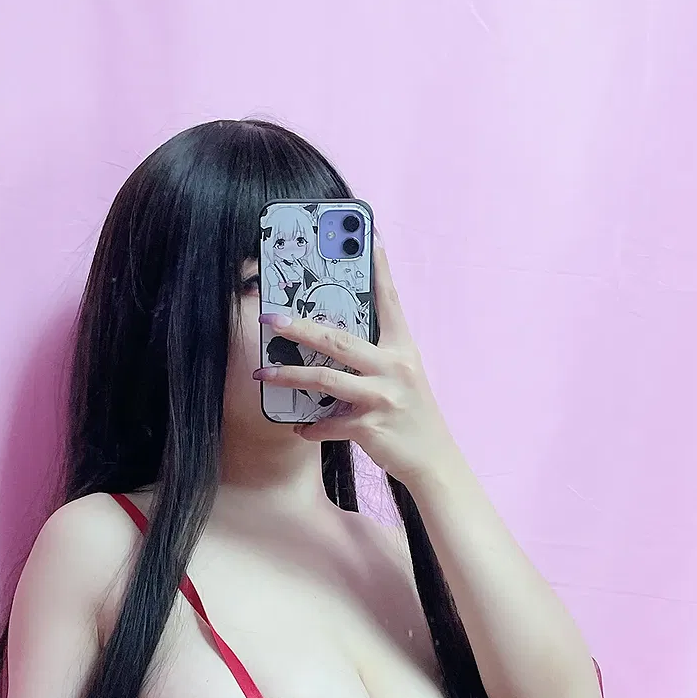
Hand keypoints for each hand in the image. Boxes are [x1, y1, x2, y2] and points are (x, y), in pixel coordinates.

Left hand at [255, 242, 455, 485]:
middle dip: (299, 327)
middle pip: (338, 340)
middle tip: (270, 319)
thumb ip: (377, 356)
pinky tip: (300, 429)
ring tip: (262, 375)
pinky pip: (329, 424)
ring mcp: (382, 397)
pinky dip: (311, 428)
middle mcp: (394, 367)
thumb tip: (335, 341)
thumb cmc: (412, 414)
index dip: (379, 269)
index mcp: (403, 348)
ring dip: (289, 378)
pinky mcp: (371, 427)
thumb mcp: (404, 376)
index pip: (389, 301)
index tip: (368, 237)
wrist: (433, 460)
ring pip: (325, 380)